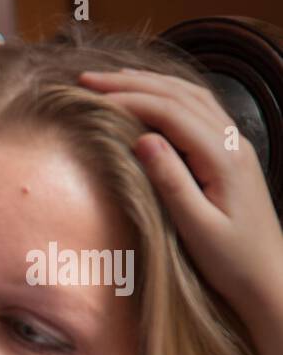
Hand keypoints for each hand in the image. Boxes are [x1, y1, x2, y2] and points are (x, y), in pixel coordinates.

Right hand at [78, 67, 282, 318]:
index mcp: (223, 157)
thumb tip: (143, 138)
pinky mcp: (231, 153)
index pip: (170, 113)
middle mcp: (233, 142)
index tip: (90, 96)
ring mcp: (235, 144)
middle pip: (179, 95)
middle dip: (132, 83)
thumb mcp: (196, 226)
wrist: (268, 277)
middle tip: (89, 78)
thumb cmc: (231, 261)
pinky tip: (149, 96)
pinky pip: (199, 109)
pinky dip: (168, 95)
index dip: (128, 99)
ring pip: (191, 96)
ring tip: (111, 79)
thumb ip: (171, 180)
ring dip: (150, 83)